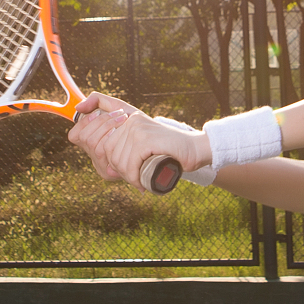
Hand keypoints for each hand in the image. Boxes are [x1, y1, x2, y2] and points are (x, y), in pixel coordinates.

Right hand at [69, 92, 139, 181]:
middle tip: (120, 114)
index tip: (99, 111)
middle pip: (85, 139)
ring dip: (109, 128)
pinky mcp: (108, 173)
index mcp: (90, 142)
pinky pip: (104, 155)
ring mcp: (100, 166)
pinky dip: (114, 140)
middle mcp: (92, 155)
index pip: (75, 135)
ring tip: (124, 120)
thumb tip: (78, 107)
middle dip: (102, 123)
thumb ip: (96, 101)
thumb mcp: (116, 107)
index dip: (85, 122)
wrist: (154, 138)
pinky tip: (126, 134)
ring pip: (94, 146)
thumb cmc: (133, 122)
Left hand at [69, 92, 205, 190]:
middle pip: (110, 152)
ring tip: (140, 182)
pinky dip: (134, 177)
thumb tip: (109, 165)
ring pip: (119, 160)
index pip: (106, 144)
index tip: (129, 174)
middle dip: (120, 171)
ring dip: (128, 177)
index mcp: (130, 120)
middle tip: (135, 181)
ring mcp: (138, 129)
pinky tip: (142, 183)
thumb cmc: (172, 152)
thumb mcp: (147, 146)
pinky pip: (130, 163)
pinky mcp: (145, 139)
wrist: (197, 149)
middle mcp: (132, 121)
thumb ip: (130, 148)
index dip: (114, 164)